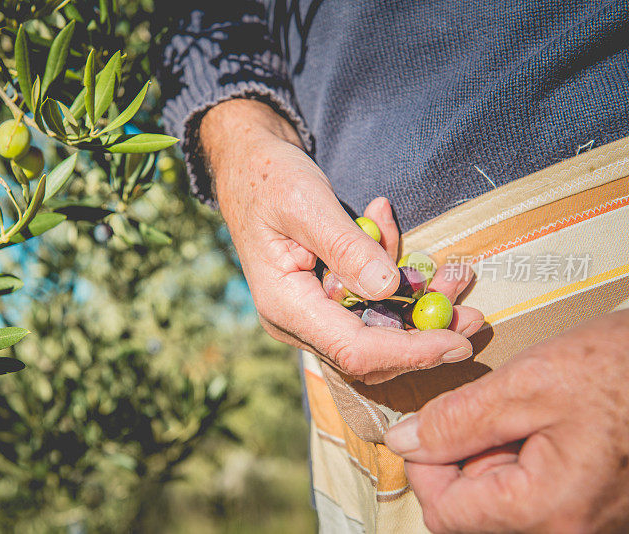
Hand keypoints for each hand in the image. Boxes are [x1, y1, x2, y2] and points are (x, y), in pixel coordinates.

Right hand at [199, 99, 481, 382]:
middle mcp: (298, 321)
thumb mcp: (307, 204)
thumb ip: (346, 247)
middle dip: (426, 337)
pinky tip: (396, 239)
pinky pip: (371, 306)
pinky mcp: (325, 300)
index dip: (409, 352)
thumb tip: (389, 289)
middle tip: (475, 316)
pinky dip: (396, 282)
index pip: (354, 350)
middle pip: (372, 353)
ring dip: (420, 309)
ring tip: (455, 275)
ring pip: (377, 332)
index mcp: (285, 306)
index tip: (458, 343)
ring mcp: (311, 313)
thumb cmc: (269, 179)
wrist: (247, 167)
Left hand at [385, 310, 628, 532]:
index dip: (424, 467)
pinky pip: (535, 495)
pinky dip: (523, 460)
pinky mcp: (593, 507)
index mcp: (547, 510)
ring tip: (527, 413)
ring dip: (493, 457)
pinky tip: (546, 426)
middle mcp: (569, 532)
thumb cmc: (624, 370)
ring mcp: (586, 523)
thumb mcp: (528, 383)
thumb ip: (456, 420)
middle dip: (463, 459)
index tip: (427, 427)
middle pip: (473, 512)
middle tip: (491, 410)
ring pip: (502, 502)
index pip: (445, 515)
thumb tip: (406, 442)